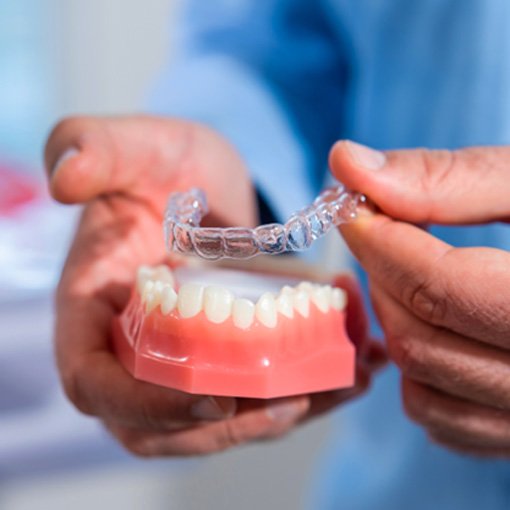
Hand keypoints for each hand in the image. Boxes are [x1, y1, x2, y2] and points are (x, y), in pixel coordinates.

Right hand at [44, 117, 383, 456]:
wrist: (202, 179)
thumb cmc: (160, 163)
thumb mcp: (130, 146)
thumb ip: (90, 150)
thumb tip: (66, 178)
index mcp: (93, 311)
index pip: (95, 383)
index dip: (146, 405)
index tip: (212, 399)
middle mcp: (131, 348)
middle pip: (162, 423)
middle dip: (227, 426)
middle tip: (293, 400)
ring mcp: (180, 358)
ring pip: (217, 418)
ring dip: (277, 415)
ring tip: (339, 386)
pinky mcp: (222, 355)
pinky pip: (255, 392)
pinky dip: (304, 391)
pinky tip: (356, 371)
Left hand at [330, 140, 509, 456]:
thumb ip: (451, 178)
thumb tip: (346, 162)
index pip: (440, 288)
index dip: (378, 242)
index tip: (352, 209)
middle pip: (420, 339)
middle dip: (385, 277)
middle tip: (390, 235)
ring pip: (422, 385)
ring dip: (396, 322)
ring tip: (414, 275)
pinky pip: (441, 419)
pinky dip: (418, 371)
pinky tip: (438, 324)